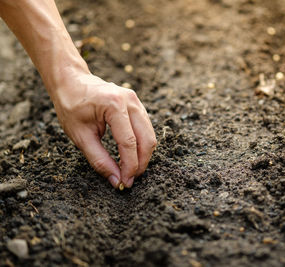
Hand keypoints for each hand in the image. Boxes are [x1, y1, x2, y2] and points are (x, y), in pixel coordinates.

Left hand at [51, 72, 156, 187]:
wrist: (72, 81)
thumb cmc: (71, 105)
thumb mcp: (80, 136)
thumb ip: (99, 160)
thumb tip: (116, 180)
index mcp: (114, 105)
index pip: (129, 142)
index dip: (130, 166)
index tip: (126, 182)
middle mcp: (130, 101)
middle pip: (146, 139)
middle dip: (141, 163)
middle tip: (130, 179)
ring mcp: (136, 101)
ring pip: (150, 135)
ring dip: (143, 155)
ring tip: (131, 170)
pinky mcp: (137, 104)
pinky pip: (146, 128)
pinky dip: (142, 145)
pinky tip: (131, 155)